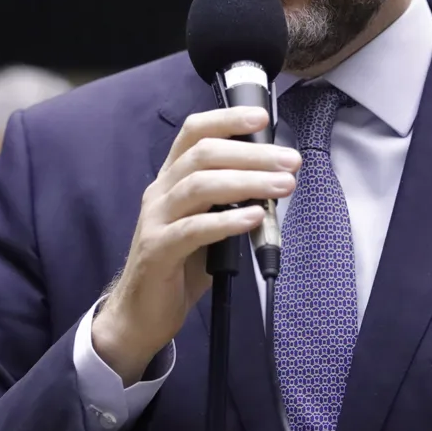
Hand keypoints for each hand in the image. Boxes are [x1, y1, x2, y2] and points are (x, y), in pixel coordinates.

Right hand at [91, 106, 300, 384]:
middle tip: (290, 161)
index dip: (227, 119)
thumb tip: (275, 180)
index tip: (262, 117)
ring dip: (248, 182)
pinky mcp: (157, 250)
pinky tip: (254, 217)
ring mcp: (156, 220)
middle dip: (252, 153)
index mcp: (172, 178)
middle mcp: (160, 191)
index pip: (194, 132)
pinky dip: (227, 220)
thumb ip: (230, 200)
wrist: (141, 312)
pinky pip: (193, 229)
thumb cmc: (180, 264)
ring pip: (201, 185)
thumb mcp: (207, 223)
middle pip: (203, 154)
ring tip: (283, 185)